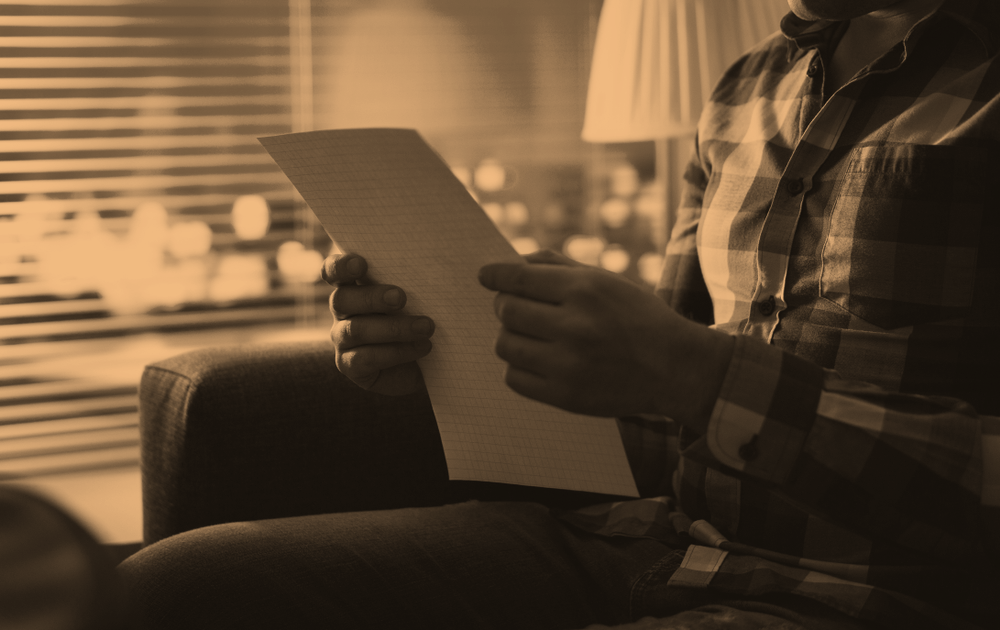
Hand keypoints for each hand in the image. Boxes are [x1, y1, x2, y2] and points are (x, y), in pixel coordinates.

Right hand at [322, 253, 434, 394]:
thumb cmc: (423, 316)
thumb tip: (451, 265)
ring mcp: (343, 339)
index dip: (341, 266)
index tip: (362, 264)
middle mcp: (343, 310)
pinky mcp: (350, 365)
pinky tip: (422, 348)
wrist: (431, 362)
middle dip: (372, 297)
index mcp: (355, 284)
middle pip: (342, 299)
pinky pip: (365, 358)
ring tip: (427, 327)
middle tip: (401, 298)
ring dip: (394, 328)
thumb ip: (419, 279)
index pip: (334, 270)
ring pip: (356, 329)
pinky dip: (396, 352)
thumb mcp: (422, 296)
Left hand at [478, 250, 732, 425]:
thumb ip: (558, 267)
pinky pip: (514, 379)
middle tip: (518, 308)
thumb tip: (513, 263)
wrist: (674, 367)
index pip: (518, 278)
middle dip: (507, 306)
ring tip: (531, 336)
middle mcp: (575, 326)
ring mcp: (568, 365)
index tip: (485, 275)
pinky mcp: (565, 396)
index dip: (495, 275)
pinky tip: (538, 360)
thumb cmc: (638, 317)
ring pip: (506, 345)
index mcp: (585, 290)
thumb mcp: (606, 280)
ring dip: (512, 337)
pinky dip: (519, 367)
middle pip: (507, 311)